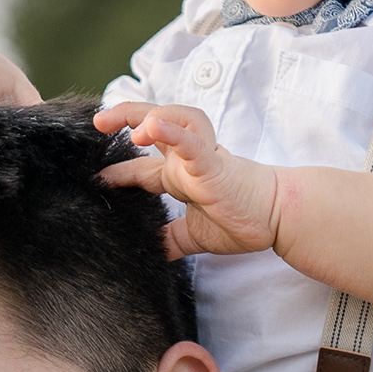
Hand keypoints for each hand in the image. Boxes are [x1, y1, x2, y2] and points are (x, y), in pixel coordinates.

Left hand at [92, 99, 280, 259]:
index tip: (95, 180)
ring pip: (172, 119)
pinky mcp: (213, 163)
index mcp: (180, 176)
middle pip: (152, 125)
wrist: (277, 218)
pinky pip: (190, 141)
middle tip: (97, 123)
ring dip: (145, 114)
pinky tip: (149, 126)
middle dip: (123, 117)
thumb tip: (148, 257)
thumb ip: (171, 241)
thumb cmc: (243, 220)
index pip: (141, 167)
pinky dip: (170, 130)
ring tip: (120, 122)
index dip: (116, 171)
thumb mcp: (194, 236)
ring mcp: (199, 157)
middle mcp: (186, 160)